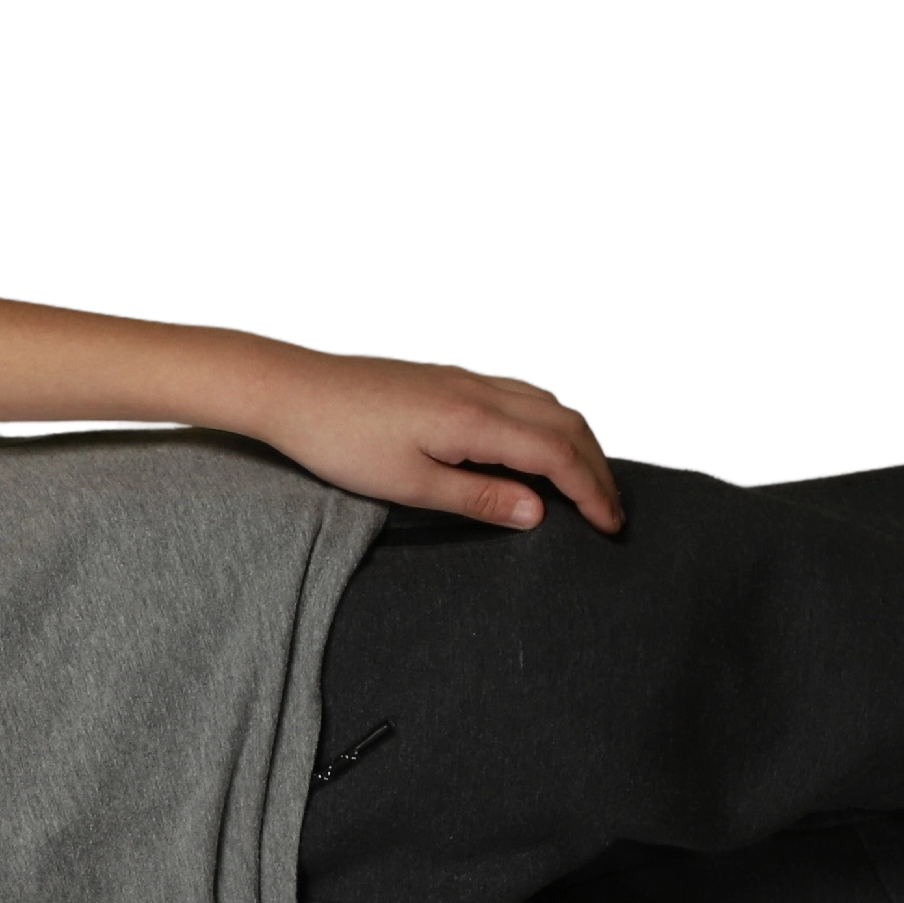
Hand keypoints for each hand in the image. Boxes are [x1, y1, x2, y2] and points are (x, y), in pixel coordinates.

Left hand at [249, 347, 627, 535]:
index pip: (560, 456)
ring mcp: (468, 378)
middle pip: (568, 426)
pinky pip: (524, 391)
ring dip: (580, 440)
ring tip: (590, 478)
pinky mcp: (451, 376)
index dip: (593, 492)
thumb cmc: (339, 440)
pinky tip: (544, 436)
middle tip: (611, 511)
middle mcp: (482, 391)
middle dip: (598, 469)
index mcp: (476, 421)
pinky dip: (552, 417)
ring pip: (550, 403)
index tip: (611, 526)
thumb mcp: (407, 484)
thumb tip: (538, 513)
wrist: (292, 388)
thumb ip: (477, 497)